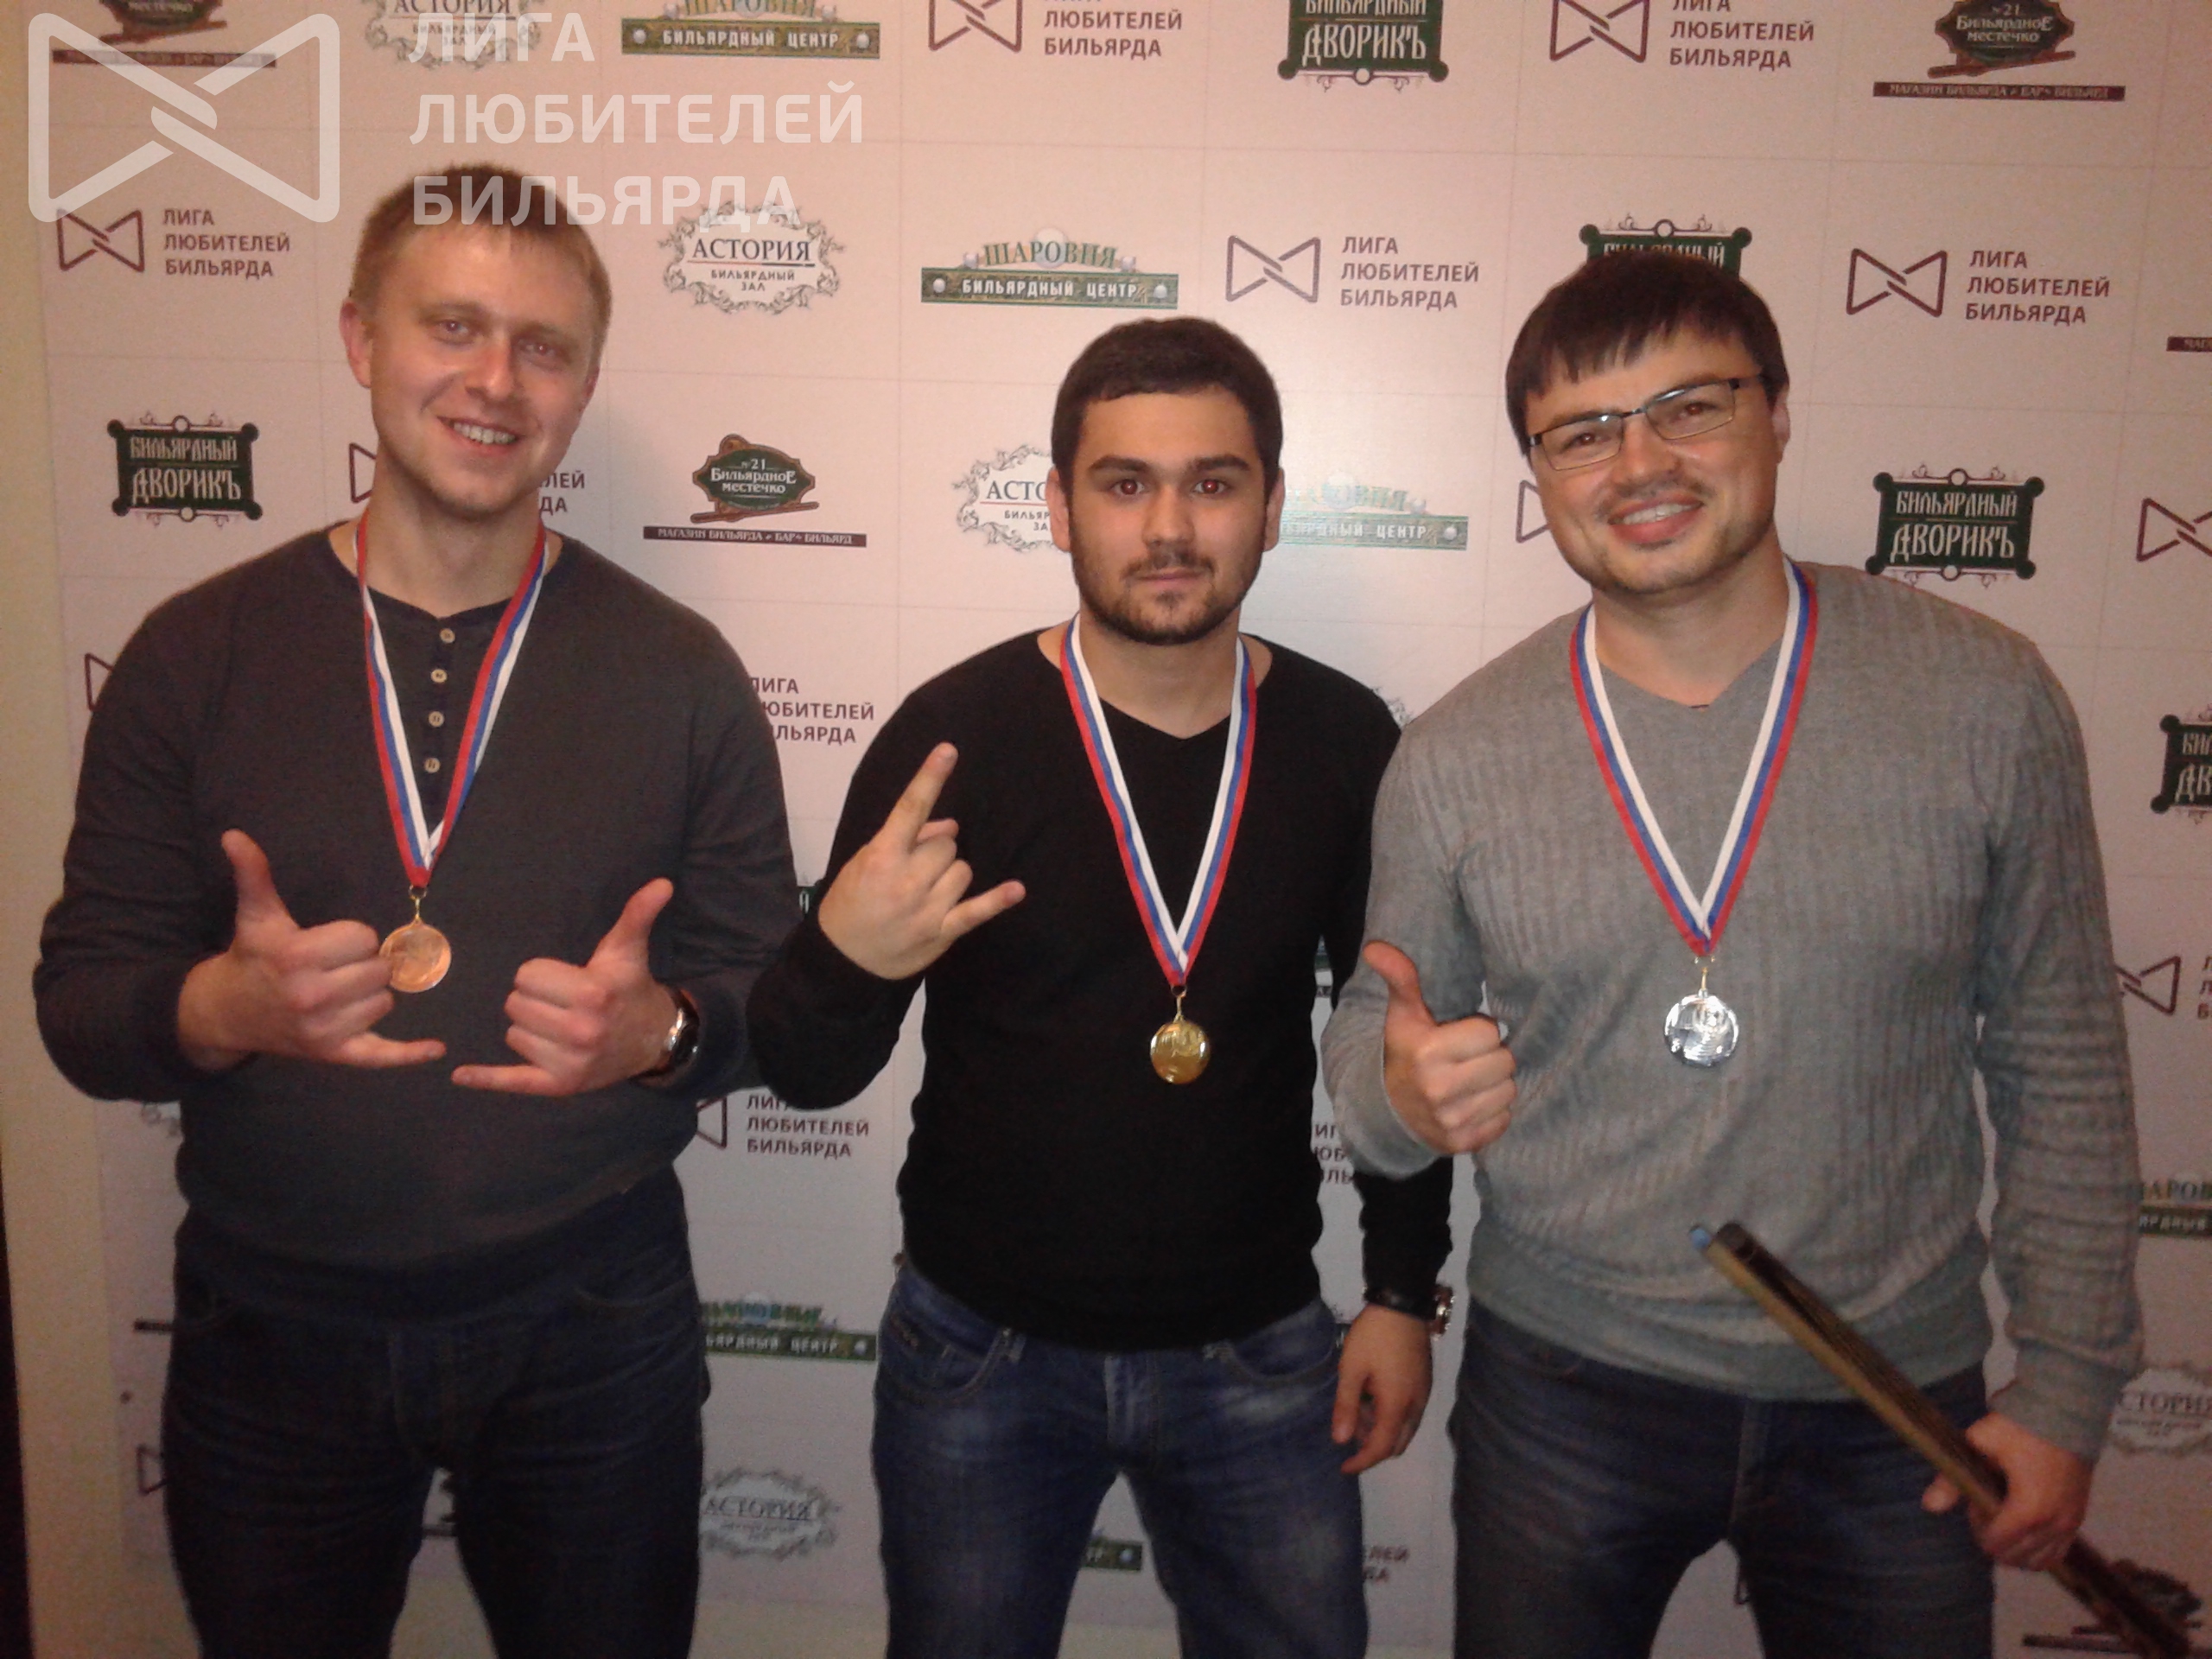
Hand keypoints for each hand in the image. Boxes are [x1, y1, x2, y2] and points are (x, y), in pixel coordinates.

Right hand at [176, 831, 444, 1072]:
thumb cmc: (252, 958)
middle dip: (362, 965)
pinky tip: (436, 1048)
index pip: (364, 938)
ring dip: (369, 996)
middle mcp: (312, 996)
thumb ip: (254, 874)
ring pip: (385, 1002)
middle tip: (331, 968)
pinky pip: (382, 1055)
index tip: (327, 944)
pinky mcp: (335, 1054)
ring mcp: (325, 1029)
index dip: (351, 938)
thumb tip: (234, 835)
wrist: (227, 1013)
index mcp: (296, 957)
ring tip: (335, 994)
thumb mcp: (256, 915)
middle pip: (380, 970)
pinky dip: (409, 1054)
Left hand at [452, 879, 680, 1095]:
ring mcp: (569, 1062)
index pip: (526, 976)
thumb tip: (663, 883)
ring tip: (560, 1027)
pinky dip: (485, 1078)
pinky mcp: (559, 1085)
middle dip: (535, 1000)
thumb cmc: (630, 988)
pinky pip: (511, 1080)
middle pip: (516, 1004)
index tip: (568, 981)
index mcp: (592, 993)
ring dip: (530, 1028)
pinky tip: (460, 1074)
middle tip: (563, 1003)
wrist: (653, 1039)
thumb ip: (637, 914)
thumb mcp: (628, 950)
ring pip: (513, 1034)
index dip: (543, 974)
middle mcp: (581, 1030)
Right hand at [816, 743, 1025, 978]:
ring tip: (927, 890)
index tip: (948, 751)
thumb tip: (950, 825)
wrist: (845, 958)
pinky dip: (997, 900)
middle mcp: (906, 880)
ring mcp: (927, 908)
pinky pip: (976, 911)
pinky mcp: (942, 932)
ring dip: (950, 874)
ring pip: (962, 870)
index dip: (929, 778)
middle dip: (936, 850)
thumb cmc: (852, 902)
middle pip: (947, 844)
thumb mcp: (864, 862)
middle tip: (915, 869)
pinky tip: (1017, 890)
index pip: (910, 809)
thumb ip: (905, 839)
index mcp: (882, 856)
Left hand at [1332, 1304, 1433, 1474]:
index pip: (1382, 1447)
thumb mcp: (1351, 1369)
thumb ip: (1346, 1406)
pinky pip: (1409, 1413)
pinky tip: (1372, 1397)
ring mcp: (1423, 1393)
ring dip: (1382, 1429)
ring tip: (1356, 1408)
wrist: (1403, 1304)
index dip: (1363, 1462)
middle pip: (1398, 1443)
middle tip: (1348, 1431)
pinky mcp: (1424, 1382)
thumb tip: (1340, 1441)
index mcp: (1398, 1405)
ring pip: (1405, 1428)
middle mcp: (1416, 1405)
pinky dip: (1391, 1416)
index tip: (1344, 1468)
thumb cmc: (1373, 1336)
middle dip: (1373, 1446)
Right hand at [1365, 940, 1514, 1155]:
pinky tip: (1471, 1104)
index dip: (1477, 1032)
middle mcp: (1439, 1089)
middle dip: (1490, 1058)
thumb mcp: (1402, 1017)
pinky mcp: (1463, 1143)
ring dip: (1494, 1084)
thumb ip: (1400, 979)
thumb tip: (1375, 946)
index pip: (1490, 1032)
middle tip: (1467, 1060)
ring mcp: (1451, 1120)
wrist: (1388, 1112)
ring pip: (1508, 1091)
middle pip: (1505, 1062)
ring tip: (1470, 1081)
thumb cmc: (1405, 1055)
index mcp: (1427, 1052)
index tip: (1459, 1037)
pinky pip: (1504, 1119)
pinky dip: (1493, 1112)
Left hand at [1921, 1413, 2091, 1570]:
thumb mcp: (1979, 1444)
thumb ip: (1952, 1479)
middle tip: (1987, 1508)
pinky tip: (2025, 1531)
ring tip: (2005, 1519)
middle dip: (1994, 1539)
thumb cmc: (2018, 1428)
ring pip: (2040, 1561)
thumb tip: (1928, 1506)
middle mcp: (2053, 1525)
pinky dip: (2040, 1551)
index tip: (1974, 1502)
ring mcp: (2070, 1524)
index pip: (1996, 1544)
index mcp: (2028, 1511)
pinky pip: (2060, 1552)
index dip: (1978, 1528)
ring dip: (2016, 1550)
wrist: (2065, 1413)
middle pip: (2016, 1557)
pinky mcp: (2079, 1518)